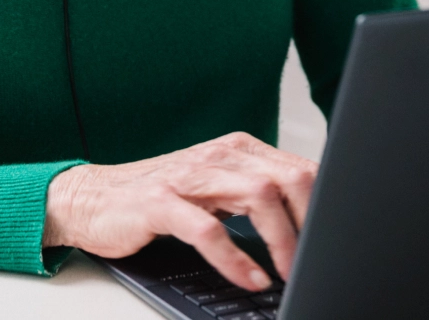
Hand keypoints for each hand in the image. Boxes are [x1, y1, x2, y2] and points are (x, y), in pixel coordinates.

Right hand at [43, 132, 317, 291]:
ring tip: (288, 273)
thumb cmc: (160, 197)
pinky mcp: (161, 203)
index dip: (324, 205)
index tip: (334, 238)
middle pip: (287, 179)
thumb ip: (256, 194)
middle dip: (309, 223)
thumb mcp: (216, 188)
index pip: (299, 168)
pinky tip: (249, 278)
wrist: (93, 198)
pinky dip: (235, 259)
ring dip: (280, 241)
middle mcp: (218, 156)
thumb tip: (309, 221)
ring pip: (257, 197)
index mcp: (238, 150)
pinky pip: (208, 230)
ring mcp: (189, 177)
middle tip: (315, 260)